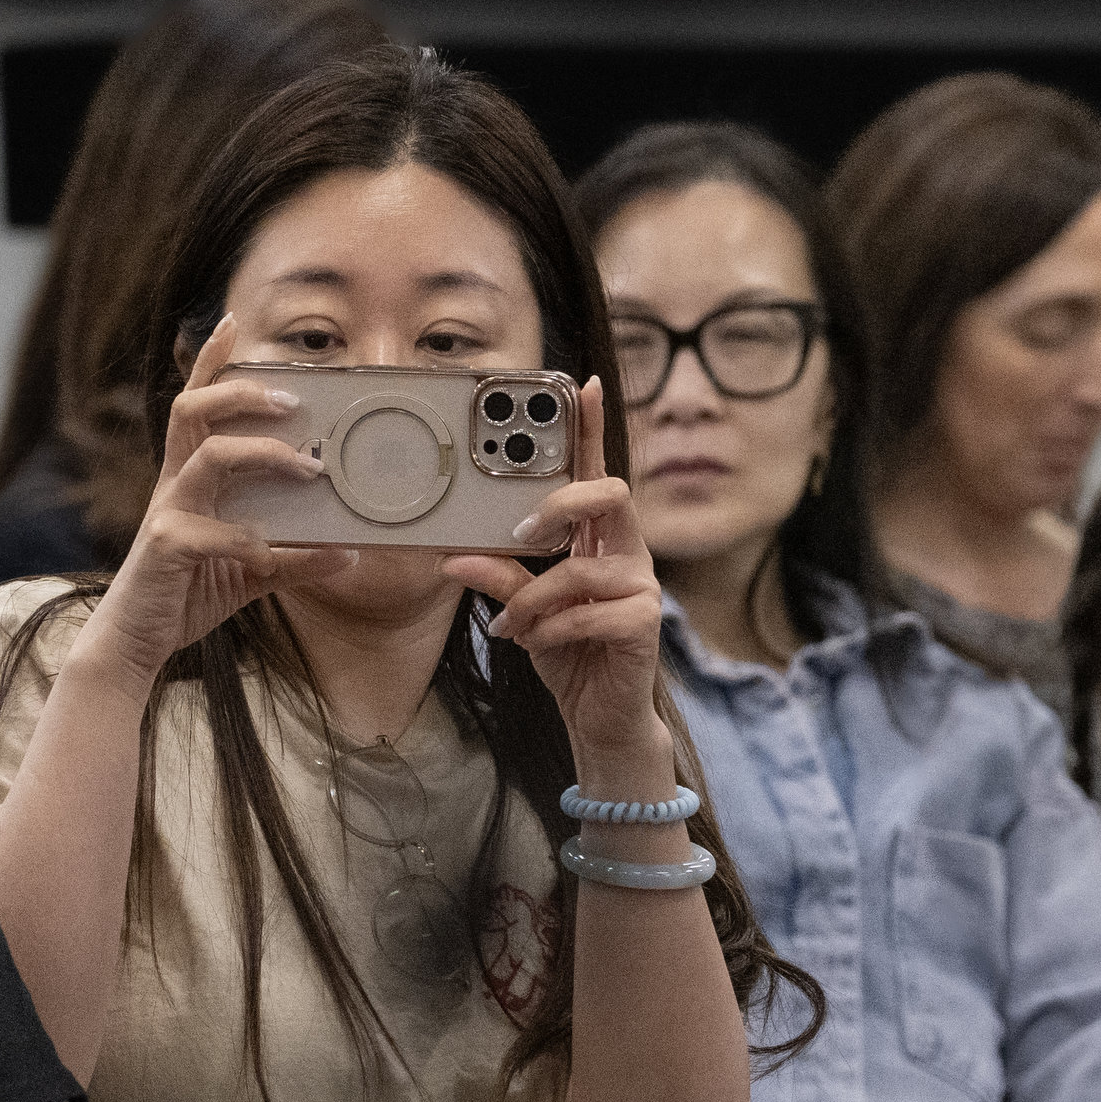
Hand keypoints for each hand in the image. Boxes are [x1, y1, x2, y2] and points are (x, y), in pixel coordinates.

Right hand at [79, 313, 329, 685]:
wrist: (136, 642)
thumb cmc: (187, 595)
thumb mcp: (253, 575)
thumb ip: (295, 559)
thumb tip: (349, 552)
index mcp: (190, 479)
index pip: (197, 405)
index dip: (210, 362)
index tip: (233, 323)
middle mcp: (175, 485)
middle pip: (194, 411)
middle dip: (241, 393)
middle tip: (292, 399)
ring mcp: (166, 512)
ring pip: (207, 457)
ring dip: (260, 453)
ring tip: (305, 465)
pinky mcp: (164, 548)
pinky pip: (207, 531)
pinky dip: (243, 539)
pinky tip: (267, 552)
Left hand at [443, 379, 671, 786]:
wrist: (601, 716)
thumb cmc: (568, 652)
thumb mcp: (524, 610)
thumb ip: (500, 577)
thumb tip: (456, 556)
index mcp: (600, 538)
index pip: (597, 472)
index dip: (592, 428)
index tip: (583, 385)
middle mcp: (627, 552)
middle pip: (610, 495)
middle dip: (560, 504)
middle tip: (521, 533)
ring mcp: (641, 586)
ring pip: (581, 569)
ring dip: (534, 599)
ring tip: (512, 624)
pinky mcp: (644, 622)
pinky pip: (587, 613)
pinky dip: (549, 629)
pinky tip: (533, 643)